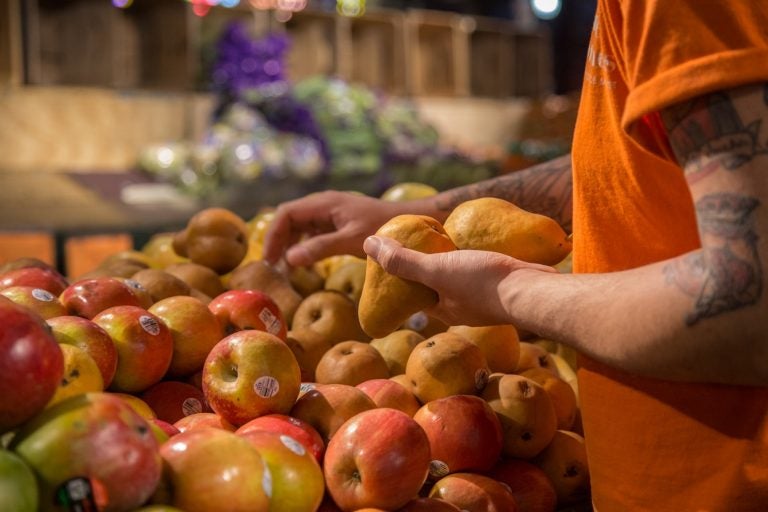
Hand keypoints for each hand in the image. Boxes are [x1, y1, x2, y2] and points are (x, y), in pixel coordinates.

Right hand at [263, 190, 402, 266]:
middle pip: (289, 218)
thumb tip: (289, 259)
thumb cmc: (382, 227)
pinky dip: (303, 245)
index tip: (270, 258)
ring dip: (289, 244)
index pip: (286, 213)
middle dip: (278, 240)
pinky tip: (303, 263)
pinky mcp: (336, 222)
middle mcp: (323, 204)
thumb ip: (320, 248)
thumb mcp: (351, 240)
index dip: (273, 235)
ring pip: (299, 225)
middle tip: (273, 266)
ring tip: (284, 267)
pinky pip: (312, 231)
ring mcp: (329, 213)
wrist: (407, 220)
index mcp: (324, 203)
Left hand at [363, 235, 557, 326]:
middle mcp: (463, 308)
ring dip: (453, 260)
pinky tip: (476, 238)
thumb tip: (368, 244)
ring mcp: (485, 298)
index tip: (395, 254)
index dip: (402, 276)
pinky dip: (475, 256)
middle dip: (428, 267)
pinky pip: (483, 269)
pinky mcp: (504, 284)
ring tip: (446, 236)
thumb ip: (403, 260)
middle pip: (438, 285)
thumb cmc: (481, 283)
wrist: (533, 291)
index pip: (415, 294)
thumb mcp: (435, 270)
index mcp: (443, 310)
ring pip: (462, 277)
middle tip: (419, 240)